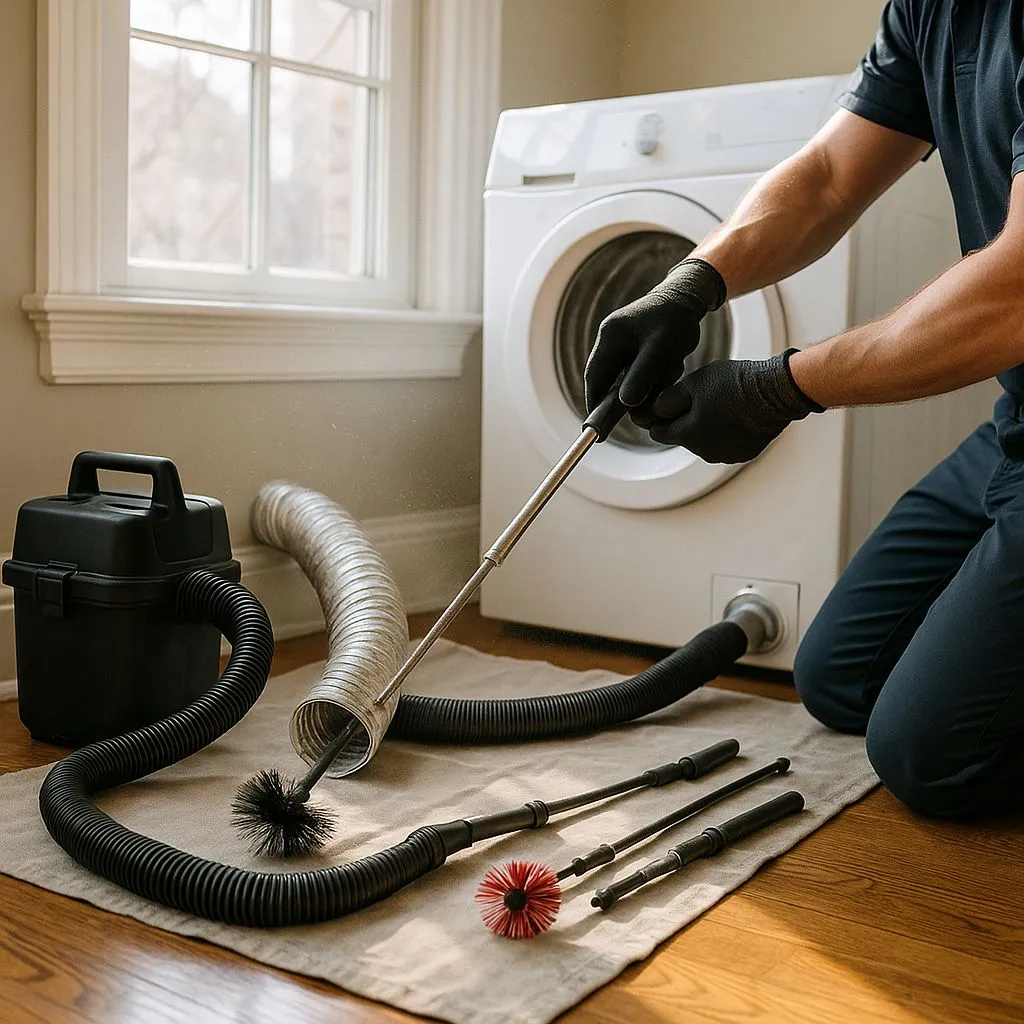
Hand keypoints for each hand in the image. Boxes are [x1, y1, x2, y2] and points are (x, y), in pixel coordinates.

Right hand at [584, 258, 726, 409]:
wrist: (689, 296)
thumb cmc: (676, 319)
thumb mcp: (661, 348)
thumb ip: (642, 374)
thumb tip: (625, 403)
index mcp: (611, 335)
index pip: (595, 376)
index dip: (594, 404)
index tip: (599, 426)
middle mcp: (611, 339)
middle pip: (607, 379)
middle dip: (623, 397)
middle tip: (638, 413)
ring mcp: (622, 343)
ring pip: (625, 378)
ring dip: (646, 384)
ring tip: (669, 369)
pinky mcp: (635, 348)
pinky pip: (639, 372)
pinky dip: (655, 376)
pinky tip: (672, 364)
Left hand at [631, 350, 823, 463]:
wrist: (775, 391)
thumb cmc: (733, 383)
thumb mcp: (693, 383)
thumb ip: (667, 400)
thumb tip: (650, 412)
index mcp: (687, 436)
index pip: (658, 432)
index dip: (659, 417)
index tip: (666, 403)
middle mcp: (704, 452)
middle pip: (682, 437)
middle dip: (684, 421)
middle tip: (699, 398)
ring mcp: (726, 456)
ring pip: (704, 442)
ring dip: (705, 428)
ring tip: (720, 404)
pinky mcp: (744, 454)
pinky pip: (725, 445)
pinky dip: (726, 433)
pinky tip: (735, 415)